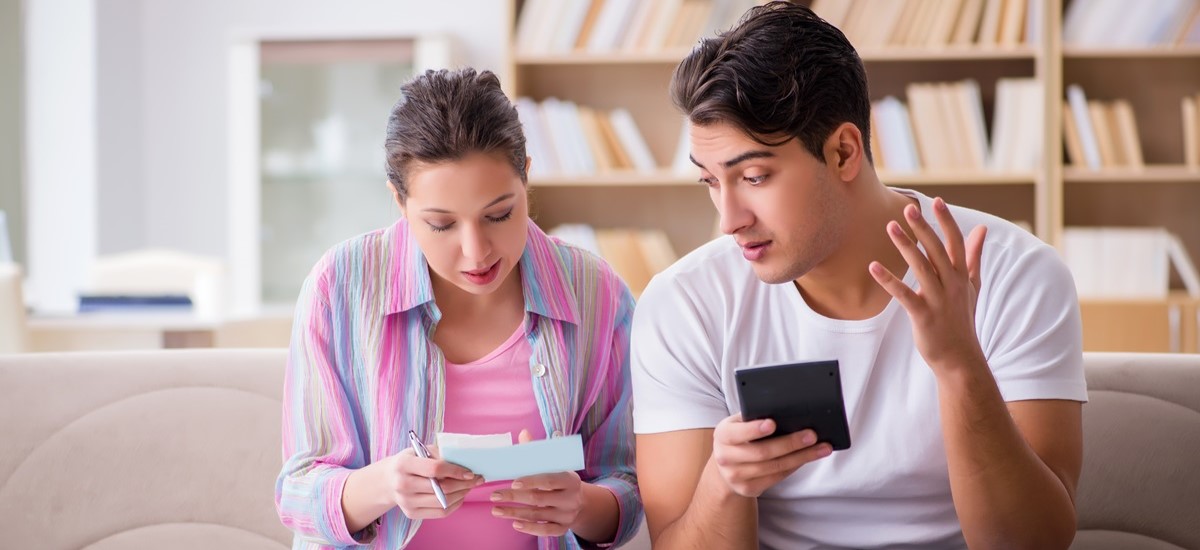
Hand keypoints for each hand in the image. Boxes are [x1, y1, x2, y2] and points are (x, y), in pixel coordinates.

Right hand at [383, 446, 483, 519]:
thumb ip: (440, 453)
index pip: (434, 469)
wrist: (389, 480)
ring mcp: (406, 502)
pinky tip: (460, 496)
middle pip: (441, 488)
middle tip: (477, 479)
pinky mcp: (411, 514)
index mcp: (404, 464)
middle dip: (464, 484)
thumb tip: (465, 461)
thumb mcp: (421, 450)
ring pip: (443, 502)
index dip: (455, 471)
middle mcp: (402, 485)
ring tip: (469, 486)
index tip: (470, 472)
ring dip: (462, 494)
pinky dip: (455, 505)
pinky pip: (440, 513)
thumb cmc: (411, 461)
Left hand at [490, 429, 583, 536]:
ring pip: (538, 515)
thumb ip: (538, 451)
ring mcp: (567, 515)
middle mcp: (570, 498)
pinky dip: (529, 528)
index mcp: (570, 479)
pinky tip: (514, 523)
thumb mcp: (555, 464)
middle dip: (514, 498)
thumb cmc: (561, 478)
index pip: (549, 480)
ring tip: (496, 510)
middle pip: (539, 499)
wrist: (580, 501)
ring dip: (514, 513)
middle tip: (494, 495)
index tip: (512, 483)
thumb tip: (523, 433)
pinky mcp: (563, 528)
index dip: (531, 482)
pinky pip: (545, 531)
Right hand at [712, 414, 830, 496]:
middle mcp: (725, 457)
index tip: (773, 423)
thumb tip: (787, 412)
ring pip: (774, 467)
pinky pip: (777, 477)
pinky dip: (795, 466)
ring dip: (801, 457)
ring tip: (821, 448)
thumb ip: (754, 417)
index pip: (738, 433)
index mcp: (722, 435)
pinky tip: (808, 457)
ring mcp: (736, 476)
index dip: (755, 429)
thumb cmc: (739, 437)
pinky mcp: (748, 489)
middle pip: (762, 452)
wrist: (725, 466)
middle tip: (812, 435)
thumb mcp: (739, 424)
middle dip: (790, 443)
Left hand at [869, 197, 987, 373]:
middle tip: (909, 208)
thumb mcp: (972, 286)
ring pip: (921, 267)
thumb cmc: (962, 319)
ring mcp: (938, 300)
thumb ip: (973, 256)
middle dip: (924, 228)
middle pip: (937, 250)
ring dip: (905, 246)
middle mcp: (952, 285)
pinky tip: (873, 267)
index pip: (956, 243)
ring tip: (890, 227)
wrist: (960, 358)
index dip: (947, 221)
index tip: (937, 202)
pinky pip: (903, 294)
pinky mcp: (923, 315)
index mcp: (962, 276)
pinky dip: (888, 280)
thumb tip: (981, 228)